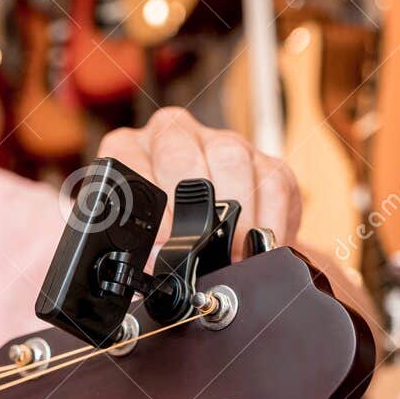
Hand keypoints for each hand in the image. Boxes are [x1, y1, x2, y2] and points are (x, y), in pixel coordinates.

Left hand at [97, 107, 300, 256]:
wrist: (199, 234)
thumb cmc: (156, 236)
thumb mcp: (131, 238)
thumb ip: (134, 248)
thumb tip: (155, 263)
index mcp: (127, 148)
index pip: (128, 159)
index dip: (148, 203)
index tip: (162, 240)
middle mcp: (170, 134)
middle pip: (181, 151)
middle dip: (192, 205)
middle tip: (200, 246)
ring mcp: (218, 140)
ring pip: (230, 157)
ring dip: (235, 212)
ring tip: (233, 251)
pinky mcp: (261, 157)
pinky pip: (272, 178)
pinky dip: (270, 216)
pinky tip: (262, 241)